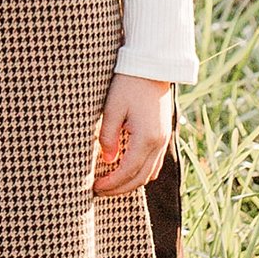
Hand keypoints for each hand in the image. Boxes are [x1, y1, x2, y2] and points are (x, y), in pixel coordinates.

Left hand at [93, 75, 174, 198]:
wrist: (152, 66)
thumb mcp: (112, 108)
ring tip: (111, 184)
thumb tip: (108, 159)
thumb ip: (109, 136)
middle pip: (140, 179)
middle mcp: (158, 143)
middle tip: (99, 191)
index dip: (111, 184)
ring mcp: (164, 139)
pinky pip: (154, 163)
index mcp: (146, 138)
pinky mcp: (163, 134)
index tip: (95, 187)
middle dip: (120, 189)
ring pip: (150, 173)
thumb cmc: (128, 83)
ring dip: (131, 183)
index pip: (127, 172)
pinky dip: (141, 172)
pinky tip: (127, 170)